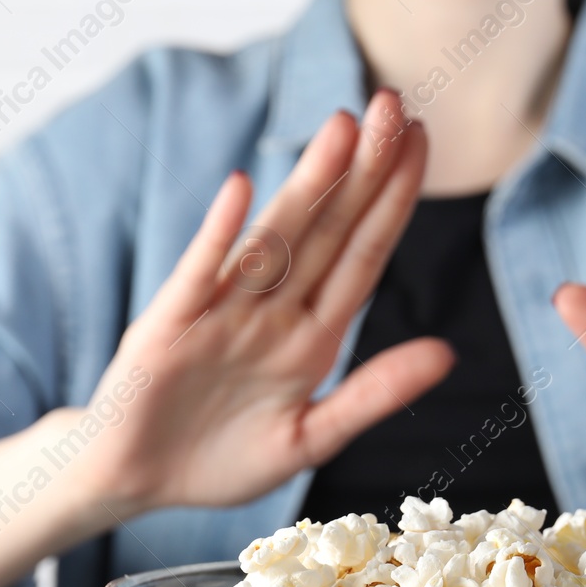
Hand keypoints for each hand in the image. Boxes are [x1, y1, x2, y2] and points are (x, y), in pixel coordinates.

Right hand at [76, 91, 452, 517]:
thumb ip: (373, 394)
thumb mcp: (310, 438)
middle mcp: (270, 312)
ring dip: (307, 185)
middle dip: (361, 169)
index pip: (362, 255)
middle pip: (326, 231)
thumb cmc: (222, 461)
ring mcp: (218, 313)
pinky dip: (219, 234)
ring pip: (272, 241)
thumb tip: (448, 353)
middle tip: (392, 103)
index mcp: (311, 337)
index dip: (392, 201)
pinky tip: (243, 188)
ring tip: (341, 127)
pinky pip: (197, 276)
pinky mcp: (167, 328)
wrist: (137, 484)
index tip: (421, 142)